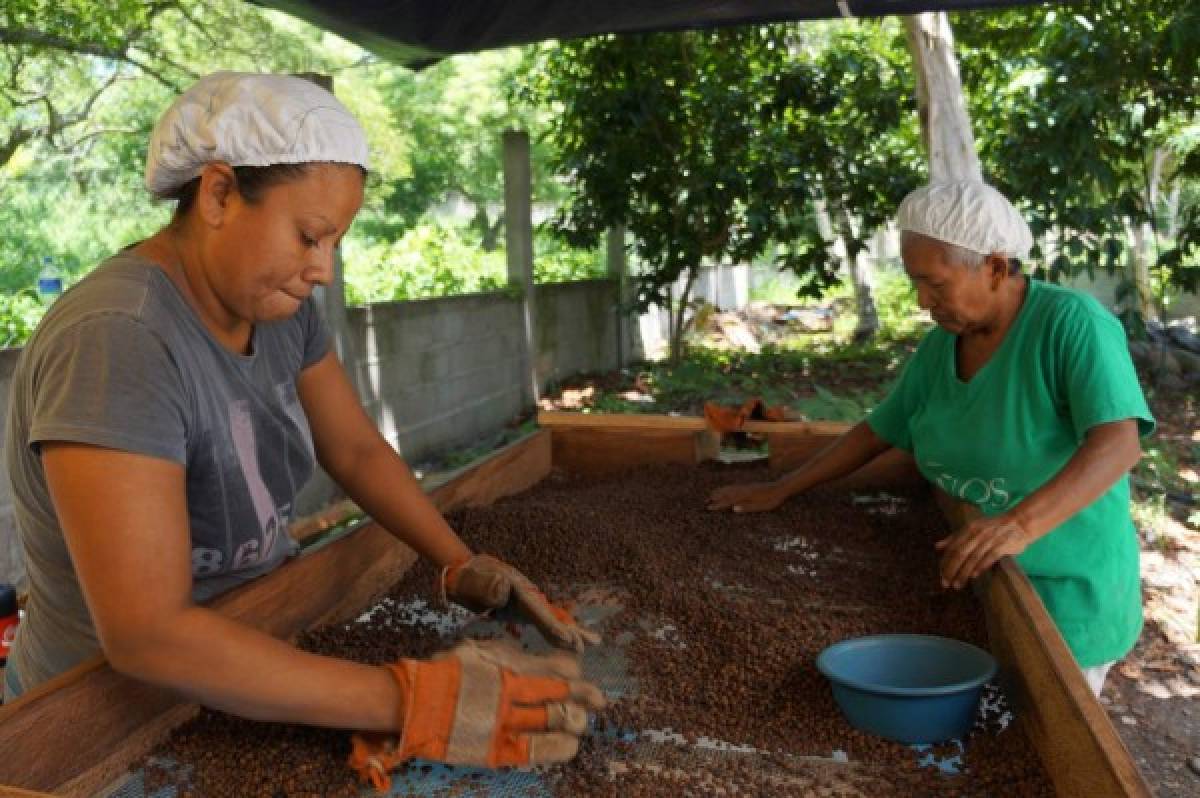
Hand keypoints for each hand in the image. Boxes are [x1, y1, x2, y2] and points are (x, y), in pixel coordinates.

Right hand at [348, 639, 605, 789]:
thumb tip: (543, 659)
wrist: (411, 703)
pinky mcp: (494, 749)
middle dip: (586, 698)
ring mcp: (503, 722)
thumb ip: (512, 654)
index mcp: (507, 664)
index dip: (576, 674)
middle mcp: (510, 691)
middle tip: (597, 701)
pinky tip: (569, 746)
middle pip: (564, 695)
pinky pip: (535, 752)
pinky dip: (557, 748)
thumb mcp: (480, 651)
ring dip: (575, 723)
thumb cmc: (446, 671)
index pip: (559, 668)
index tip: (581, 677)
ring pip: (555, 722)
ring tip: (580, 724)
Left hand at [442, 554, 601, 651]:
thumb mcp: (472, 581)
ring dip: (570, 631)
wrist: (463, 573)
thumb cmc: (467, 580)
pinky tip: (568, 641)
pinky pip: (543, 621)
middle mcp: (527, 594)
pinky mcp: (522, 609)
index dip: (553, 626)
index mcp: (517, 589)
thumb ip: (486, 586)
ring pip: (551, 617)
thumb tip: (503, 593)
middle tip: (589, 644)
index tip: (567, 639)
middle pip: (551, 613)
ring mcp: (526, 601)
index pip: (538, 611)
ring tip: (589, 643)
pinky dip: (557, 631)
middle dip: (569, 629)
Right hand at [706, 481, 785, 512]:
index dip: (718, 505)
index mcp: (745, 496)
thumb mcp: (762, 507)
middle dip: (715, 497)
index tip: (708, 508)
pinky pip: (733, 486)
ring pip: (729, 489)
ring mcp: (745, 487)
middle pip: (726, 493)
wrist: (780, 487)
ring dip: (719, 492)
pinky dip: (726, 488)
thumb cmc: (772, 499)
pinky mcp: (748, 486)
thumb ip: (748, 507)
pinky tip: (724, 490)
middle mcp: (743, 490)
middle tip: (704, 502)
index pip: (728, 501)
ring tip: (710, 495)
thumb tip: (733, 509)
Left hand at [935, 512, 1034, 589]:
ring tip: (957, 585)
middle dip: (951, 569)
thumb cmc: (993, 528)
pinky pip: (990, 557)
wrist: (1019, 523)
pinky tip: (974, 576)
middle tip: (945, 583)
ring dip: (964, 572)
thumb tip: (937, 546)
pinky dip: (981, 566)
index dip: (945, 562)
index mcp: (968, 529)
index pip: (952, 547)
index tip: (940, 575)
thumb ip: (954, 538)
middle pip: (960, 553)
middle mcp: (977, 534)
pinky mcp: (1003, 545)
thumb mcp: (972, 528)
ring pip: (973, 557)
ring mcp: (990, 539)